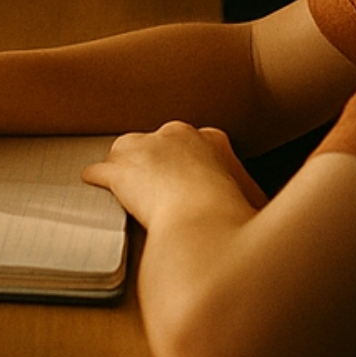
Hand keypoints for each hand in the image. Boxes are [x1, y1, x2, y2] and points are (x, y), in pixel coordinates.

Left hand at [83, 122, 265, 229]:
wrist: (203, 221)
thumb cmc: (234, 218)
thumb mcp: (254, 203)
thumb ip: (251, 202)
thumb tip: (262, 216)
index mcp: (213, 140)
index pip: (197, 145)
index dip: (190, 165)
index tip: (188, 178)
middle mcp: (176, 135)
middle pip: (159, 143)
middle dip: (156, 162)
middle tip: (157, 185)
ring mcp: (145, 149)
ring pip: (128, 151)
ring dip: (127, 168)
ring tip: (126, 184)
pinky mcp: (120, 171)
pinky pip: (101, 171)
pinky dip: (97, 178)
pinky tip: (92, 183)